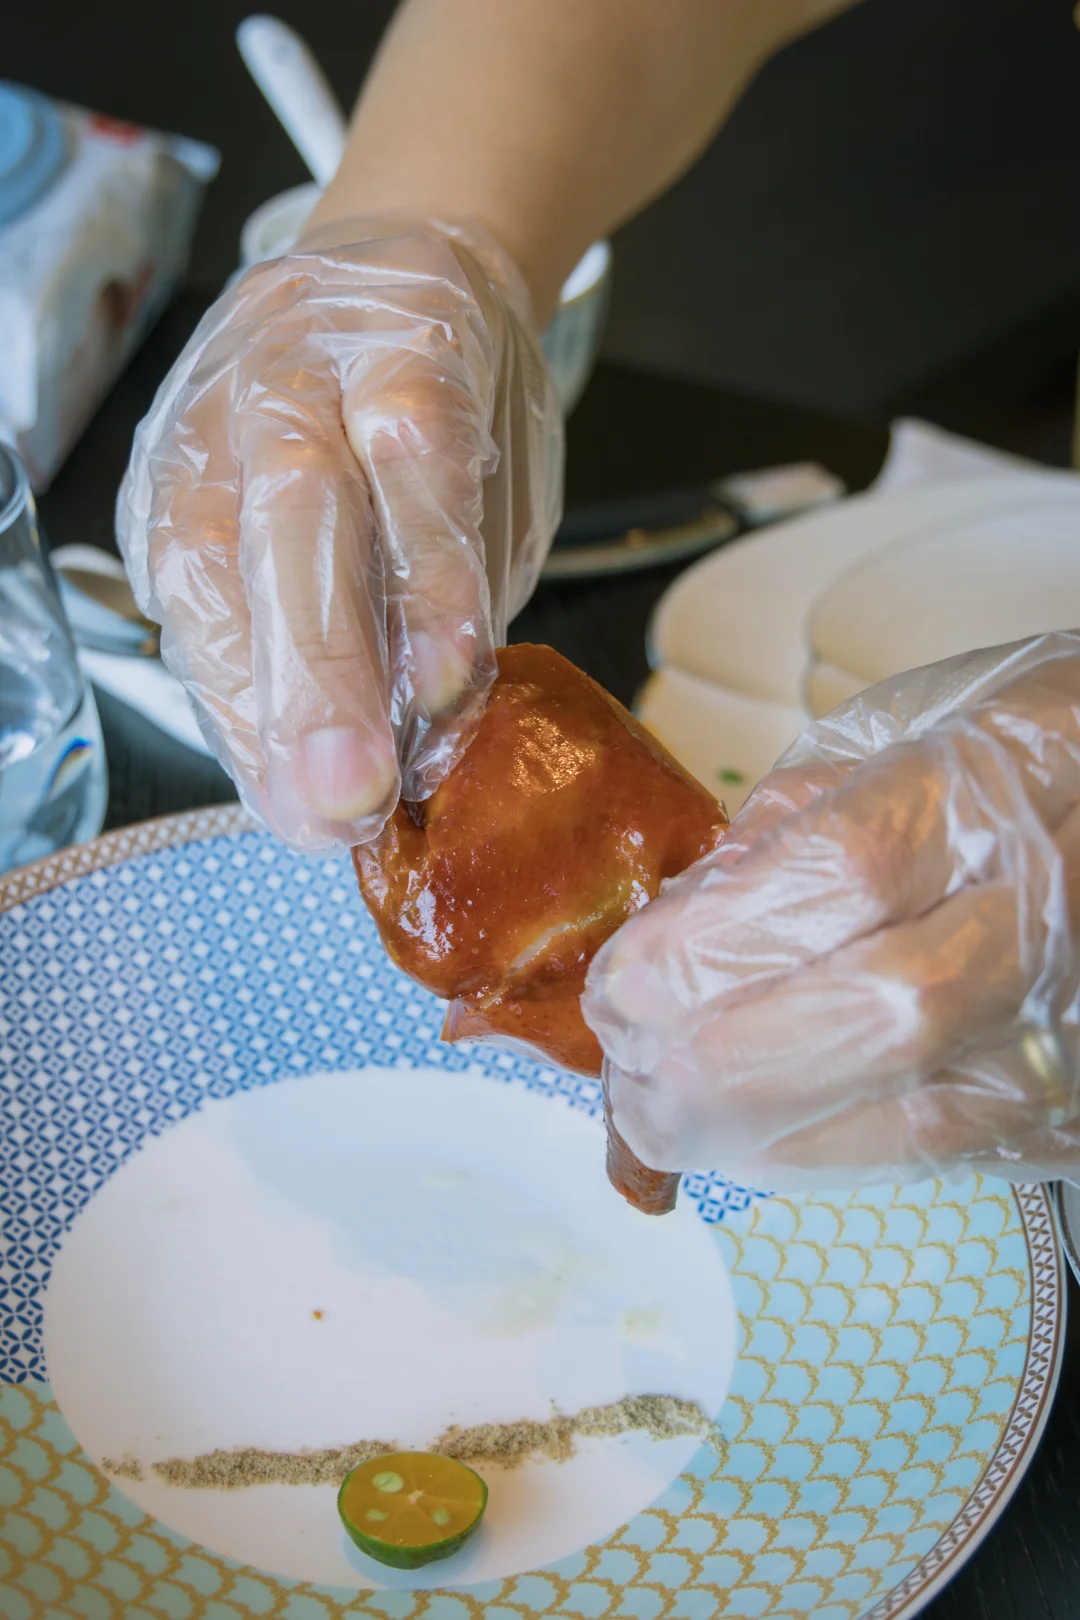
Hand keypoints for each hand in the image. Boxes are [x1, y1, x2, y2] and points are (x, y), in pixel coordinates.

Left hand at [118, 219, 561, 848]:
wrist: (417, 259)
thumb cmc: (353, 428)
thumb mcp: (305, 530)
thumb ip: (319, 647)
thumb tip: (336, 795)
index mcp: (188, 494)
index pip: (202, 625)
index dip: (248, 732)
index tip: (299, 822)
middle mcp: (229, 436)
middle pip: (242, 570)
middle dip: (289, 703)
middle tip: (328, 811)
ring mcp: (312, 386)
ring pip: (318, 517)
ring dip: (356, 649)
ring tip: (389, 759)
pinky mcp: (413, 357)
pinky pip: (425, 472)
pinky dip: (440, 575)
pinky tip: (457, 661)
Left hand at [583, 633, 1079, 1190]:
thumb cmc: (1017, 758)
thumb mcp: (906, 727)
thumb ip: (799, 814)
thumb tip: (682, 920)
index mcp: (1016, 765)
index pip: (851, 870)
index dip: (717, 945)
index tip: (622, 982)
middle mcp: (1073, 895)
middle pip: (890, 1010)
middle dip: (726, 1060)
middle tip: (627, 1073)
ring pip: (925, 1108)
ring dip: (762, 1130)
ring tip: (662, 1118)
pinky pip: (952, 1151)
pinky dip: (830, 1154)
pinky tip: (755, 1136)